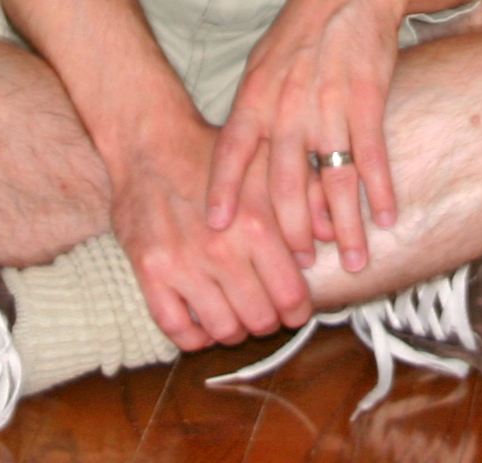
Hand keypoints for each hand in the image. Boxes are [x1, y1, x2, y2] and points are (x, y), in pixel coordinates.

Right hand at [109, 108, 313, 350]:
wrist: (150, 144)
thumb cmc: (213, 152)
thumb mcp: (266, 163)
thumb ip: (305, 193)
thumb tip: (331, 232)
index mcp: (255, 225)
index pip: (290, 295)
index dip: (297, 310)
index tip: (296, 309)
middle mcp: (221, 251)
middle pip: (259, 319)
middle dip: (268, 321)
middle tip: (267, 312)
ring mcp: (183, 266)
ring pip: (222, 329)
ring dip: (235, 330)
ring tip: (238, 317)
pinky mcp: (151, 274)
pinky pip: (176, 328)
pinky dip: (194, 337)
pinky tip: (204, 324)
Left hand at [204, 0, 406, 274]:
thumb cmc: (306, 31)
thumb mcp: (266, 63)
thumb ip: (256, 113)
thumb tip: (244, 166)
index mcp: (257, 92)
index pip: (231, 150)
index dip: (223, 191)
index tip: (216, 231)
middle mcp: (289, 102)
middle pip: (286, 181)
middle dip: (292, 232)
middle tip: (301, 269)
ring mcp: (330, 102)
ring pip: (333, 178)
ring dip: (344, 225)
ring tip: (356, 261)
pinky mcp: (368, 96)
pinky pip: (372, 153)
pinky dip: (380, 189)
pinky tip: (388, 216)